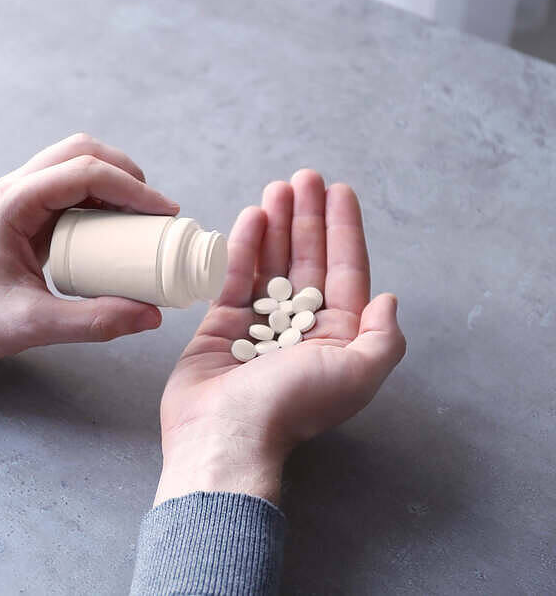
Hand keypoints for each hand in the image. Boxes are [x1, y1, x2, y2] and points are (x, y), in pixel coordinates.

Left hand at [0, 133, 178, 362]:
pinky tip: (114, 228)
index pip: (84, 173)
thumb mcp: (32, 324)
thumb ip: (93, 321)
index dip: (131, 189)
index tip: (164, 213)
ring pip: (75, 163)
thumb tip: (149, 315)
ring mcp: (19, 197)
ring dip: (112, 181)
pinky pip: (68, 188)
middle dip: (126, 174)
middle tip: (156, 212)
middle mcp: (16, 189)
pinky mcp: (25, 212)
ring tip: (140, 218)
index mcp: (13, 204)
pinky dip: (98, 197)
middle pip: (82, 152)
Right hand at [154, 170, 405, 505]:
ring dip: (277, 223)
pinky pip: (234, 278)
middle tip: (304, 177)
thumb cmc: (292, 406)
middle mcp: (300, 328)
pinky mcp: (222, 326)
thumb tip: (388, 299)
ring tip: (277, 187)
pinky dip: (243, 247)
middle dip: (309, 217)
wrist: (226, 433)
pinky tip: (251, 217)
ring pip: (271, 263)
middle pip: (308, 259)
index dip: (344, 229)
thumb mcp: (356, 374)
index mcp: (336, 339)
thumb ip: (381, 337)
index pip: (345, 272)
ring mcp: (259, 324)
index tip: (339, 191)